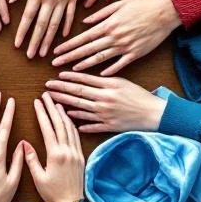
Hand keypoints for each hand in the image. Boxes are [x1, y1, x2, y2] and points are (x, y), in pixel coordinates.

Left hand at [10, 0, 88, 58]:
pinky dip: (67, 26)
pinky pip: (71, 14)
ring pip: (56, 24)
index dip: (23, 34)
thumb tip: (12, 1)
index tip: (18, 46)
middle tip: (31, 56)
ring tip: (45, 53)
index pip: (28, 18)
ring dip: (49, 40)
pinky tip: (63, 37)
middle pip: (41, 25)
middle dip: (35, 43)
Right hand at [23, 93, 85, 201]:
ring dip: (63, 114)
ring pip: (70, 128)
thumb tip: (24, 143)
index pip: (48, 128)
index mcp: (55, 154)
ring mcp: (76, 152)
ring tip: (57, 103)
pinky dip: (71, 125)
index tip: (37, 102)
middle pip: (60, 123)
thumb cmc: (52, 194)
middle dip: (53, 108)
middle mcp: (67, 150)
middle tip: (47, 95)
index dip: (42, 113)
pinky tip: (68, 119)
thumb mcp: (38, 178)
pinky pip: (76, 136)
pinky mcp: (80, 156)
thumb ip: (31, 159)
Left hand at [46, 72, 164, 133]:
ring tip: (51, 100)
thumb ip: (104, 80)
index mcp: (109, 86)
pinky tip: (69, 119)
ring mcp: (106, 114)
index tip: (56, 75)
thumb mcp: (122, 82)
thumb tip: (86, 78)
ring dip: (64, 104)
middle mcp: (105, 99)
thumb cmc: (139, 95)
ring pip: (80, 108)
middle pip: (78, 93)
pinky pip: (90, 125)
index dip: (69, 77)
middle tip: (47, 86)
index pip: (84, 80)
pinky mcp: (109, 126)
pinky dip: (80, 123)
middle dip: (61, 89)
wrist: (154, 114)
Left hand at [52, 0, 179, 75]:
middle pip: (87, 49)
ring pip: (100, 58)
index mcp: (108, 24)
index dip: (69, 45)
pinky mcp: (136, 54)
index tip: (56, 51)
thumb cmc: (141, 6)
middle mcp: (114, 36)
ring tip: (71, 72)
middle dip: (70, 57)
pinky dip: (109, 70)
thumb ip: (100, 14)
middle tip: (55, 65)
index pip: (83, 37)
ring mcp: (125, 46)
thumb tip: (84, 22)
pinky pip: (120, 64)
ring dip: (84, 65)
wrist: (164, 13)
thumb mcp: (119, 4)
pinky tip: (99, 76)